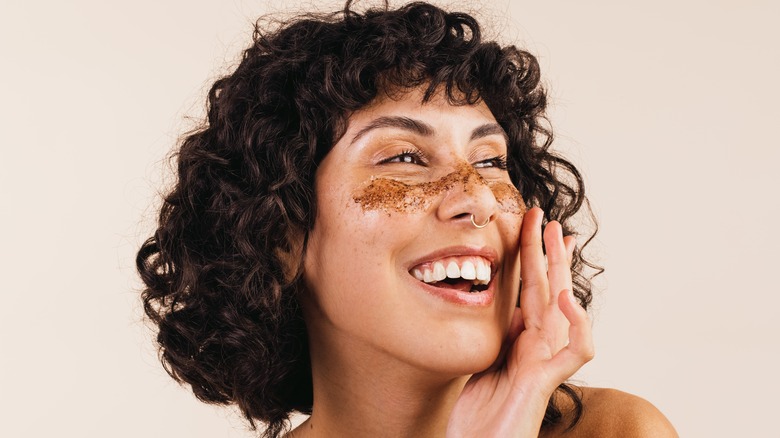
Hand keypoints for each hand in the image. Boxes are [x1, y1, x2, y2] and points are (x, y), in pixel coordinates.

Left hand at [447, 207, 593, 436]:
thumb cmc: (479, 416)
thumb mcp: (485, 362)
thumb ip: (501, 336)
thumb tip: (509, 307)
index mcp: (520, 339)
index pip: (530, 290)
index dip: (533, 258)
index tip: (534, 227)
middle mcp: (537, 346)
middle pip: (547, 289)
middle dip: (547, 251)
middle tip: (545, 216)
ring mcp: (545, 361)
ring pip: (563, 307)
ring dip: (562, 270)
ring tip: (558, 237)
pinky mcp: (548, 380)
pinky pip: (576, 349)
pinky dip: (578, 322)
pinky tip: (566, 297)